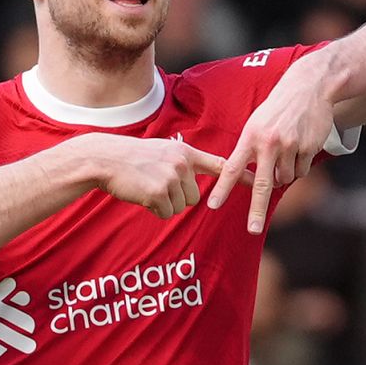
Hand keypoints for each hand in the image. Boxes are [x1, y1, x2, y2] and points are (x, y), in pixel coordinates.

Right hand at [76, 134, 226, 218]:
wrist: (105, 159)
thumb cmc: (131, 158)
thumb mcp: (161, 151)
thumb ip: (181, 163)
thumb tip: (193, 182)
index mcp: (184, 152)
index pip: (219, 165)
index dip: (240, 176)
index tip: (260, 181)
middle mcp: (182, 163)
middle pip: (195, 197)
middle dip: (177, 198)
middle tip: (156, 185)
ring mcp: (171, 177)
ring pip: (181, 207)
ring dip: (165, 204)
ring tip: (147, 188)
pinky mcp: (159, 192)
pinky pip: (167, 213)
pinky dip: (154, 210)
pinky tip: (141, 195)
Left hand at [207, 57, 338, 233]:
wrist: (308, 88)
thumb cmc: (276, 109)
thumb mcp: (256, 124)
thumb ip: (250, 150)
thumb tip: (248, 179)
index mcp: (249, 137)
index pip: (232, 168)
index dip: (223, 188)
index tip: (213, 206)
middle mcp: (268, 143)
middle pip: (261, 184)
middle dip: (256, 210)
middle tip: (251, 229)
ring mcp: (290, 146)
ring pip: (285, 178)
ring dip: (284, 174)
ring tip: (286, 150)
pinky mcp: (309, 148)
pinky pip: (302, 171)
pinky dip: (300, 166)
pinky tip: (300, 147)